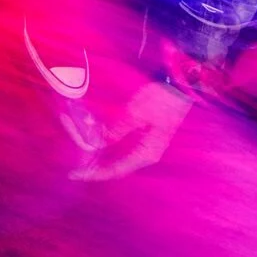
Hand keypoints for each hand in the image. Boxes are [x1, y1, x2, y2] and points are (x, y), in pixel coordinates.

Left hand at [71, 78, 192, 181]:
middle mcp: (146, 153)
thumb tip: (100, 142)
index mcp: (146, 153)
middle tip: (76, 166)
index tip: (76, 173)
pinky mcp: (147, 135)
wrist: (181, 83)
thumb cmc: (162, 98)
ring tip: (83, 155)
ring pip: (119, 157)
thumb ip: (118, 129)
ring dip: (102, 156)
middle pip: (116, 166)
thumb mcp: (137, 112)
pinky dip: (109, 146)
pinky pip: (123, 146)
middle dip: (96, 165)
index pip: (116, 170)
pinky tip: (98, 142)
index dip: (95, 173)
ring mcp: (147, 144)